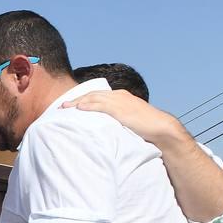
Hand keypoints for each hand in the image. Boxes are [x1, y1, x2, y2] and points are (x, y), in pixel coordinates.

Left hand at [61, 90, 183, 146]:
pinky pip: (101, 106)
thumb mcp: (128, 119)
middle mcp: (119, 96)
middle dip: (76, 99)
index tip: (71, 104)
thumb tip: (106, 126)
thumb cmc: (145, 127)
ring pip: (94, 98)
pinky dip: (89, 106)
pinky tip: (79, 108)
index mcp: (121, 96)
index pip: (97, 95)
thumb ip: (116, 119)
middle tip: (61, 105)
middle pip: (92, 94)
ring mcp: (120, 102)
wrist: (160, 127)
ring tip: (65, 107)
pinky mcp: (121, 110)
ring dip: (78, 102)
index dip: (83, 98)